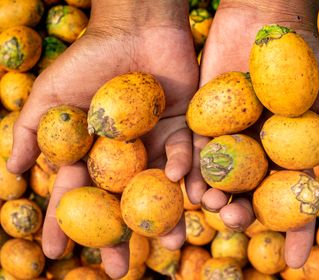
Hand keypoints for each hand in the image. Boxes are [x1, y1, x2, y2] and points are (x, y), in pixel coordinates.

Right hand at [7, 1, 197, 277]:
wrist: (135, 28)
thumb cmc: (89, 59)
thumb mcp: (51, 95)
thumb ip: (31, 131)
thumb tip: (12, 172)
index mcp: (94, 150)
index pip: (77, 194)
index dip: (65, 224)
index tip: (55, 255)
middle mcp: (126, 153)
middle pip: (122, 201)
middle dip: (120, 234)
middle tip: (118, 270)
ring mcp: (156, 143)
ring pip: (160, 188)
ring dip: (166, 215)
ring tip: (170, 243)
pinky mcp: (184, 128)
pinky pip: (188, 155)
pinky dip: (187, 170)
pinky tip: (185, 184)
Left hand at [186, 0, 318, 267]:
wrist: (268, 24)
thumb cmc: (309, 61)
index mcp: (289, 156)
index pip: (294, 201)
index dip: (298, 232)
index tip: (297, 262)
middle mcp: (258, 154)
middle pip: (251, 195)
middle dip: (244, 213)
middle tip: (236, 221)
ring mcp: (230, 140)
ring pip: (220, 178)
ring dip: (214, 195)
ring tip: (210, 204)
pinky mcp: (204, 123)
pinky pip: (195, 150)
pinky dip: (191, 166)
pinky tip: (186, 180)